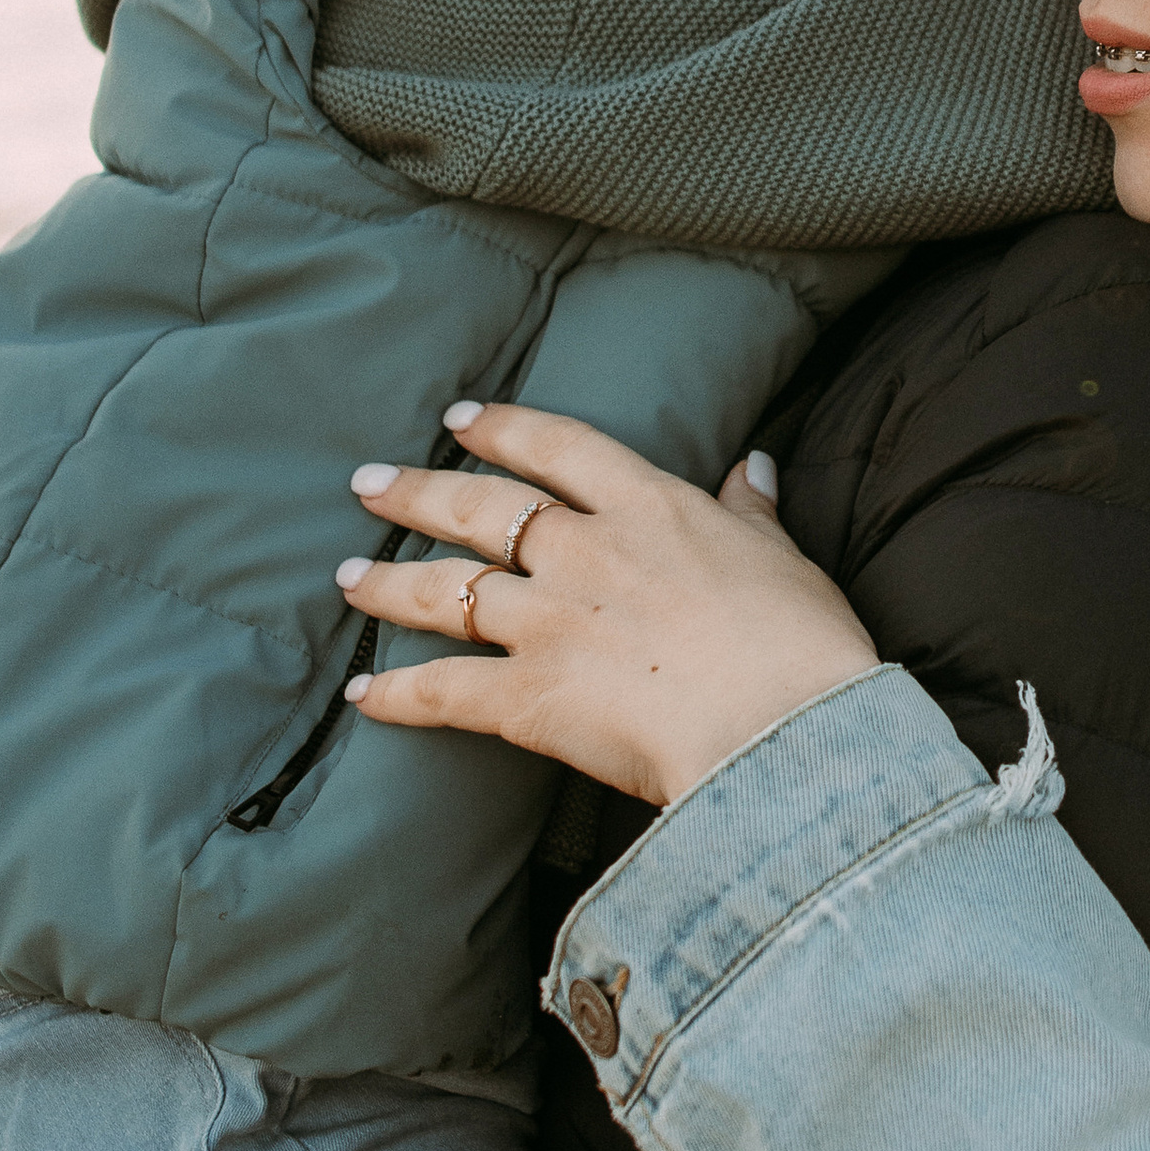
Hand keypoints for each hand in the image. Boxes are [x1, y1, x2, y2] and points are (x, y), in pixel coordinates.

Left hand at [335, 405, 877, 807]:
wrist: (784, 731)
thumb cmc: (802, 646)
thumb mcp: (786, 558)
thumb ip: (753, 511)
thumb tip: (751, 465)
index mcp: (648, 506)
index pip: (555, 447)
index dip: (501, 429)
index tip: (460, 419)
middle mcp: (583, 552)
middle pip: (477, 507)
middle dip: (414, 492)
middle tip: (366, 484)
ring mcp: (548, 622)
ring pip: (444, 591)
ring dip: (387, 585)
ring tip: (346, 579)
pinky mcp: (528, 698)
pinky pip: (442, 690)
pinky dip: (397, 695)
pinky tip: (363, 696)